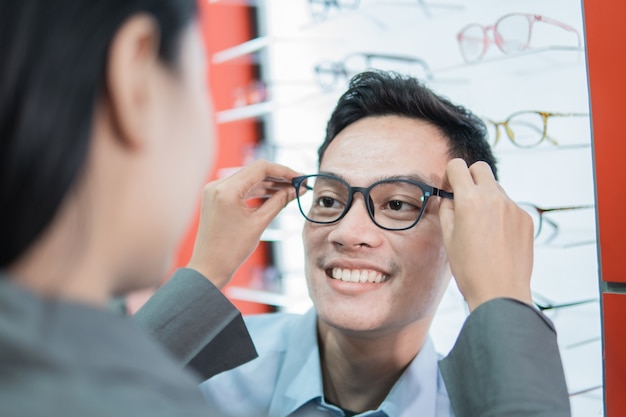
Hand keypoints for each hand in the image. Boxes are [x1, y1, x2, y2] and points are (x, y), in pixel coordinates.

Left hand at [186, 160, 299, 288]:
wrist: (209, 267)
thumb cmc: (231, 250)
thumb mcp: (259, 223)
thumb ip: (279, 202)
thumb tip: (296, 190)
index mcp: (227, 190)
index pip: (260, 168)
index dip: (283, 171)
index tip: (300, 178)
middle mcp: (218, 185)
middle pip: (255, 171)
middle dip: (278, 177)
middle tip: (299, 185)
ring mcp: (216, 190)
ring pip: (249, 179)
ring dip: (270, 184)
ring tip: (291, 191)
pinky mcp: (217, 197)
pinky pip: (241, 188)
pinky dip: (258, 191)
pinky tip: (275, 195)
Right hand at [438, 159, 533, 311]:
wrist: (500, 293)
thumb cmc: (469, 269)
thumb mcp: (448, 237)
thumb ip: (446, 210)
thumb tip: (448, 197)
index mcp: (470, 201)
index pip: (458, 167)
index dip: (449, 175)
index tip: (449, 188)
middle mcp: (494, 198)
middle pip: (480, 169)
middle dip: (469, 178)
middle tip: (463, 198)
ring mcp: (514, 208)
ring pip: (496, 188)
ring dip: (486, 197)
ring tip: (480, 225)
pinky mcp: (526, 219)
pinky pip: (510, 206)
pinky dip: (500, 213)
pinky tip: (496, 237)